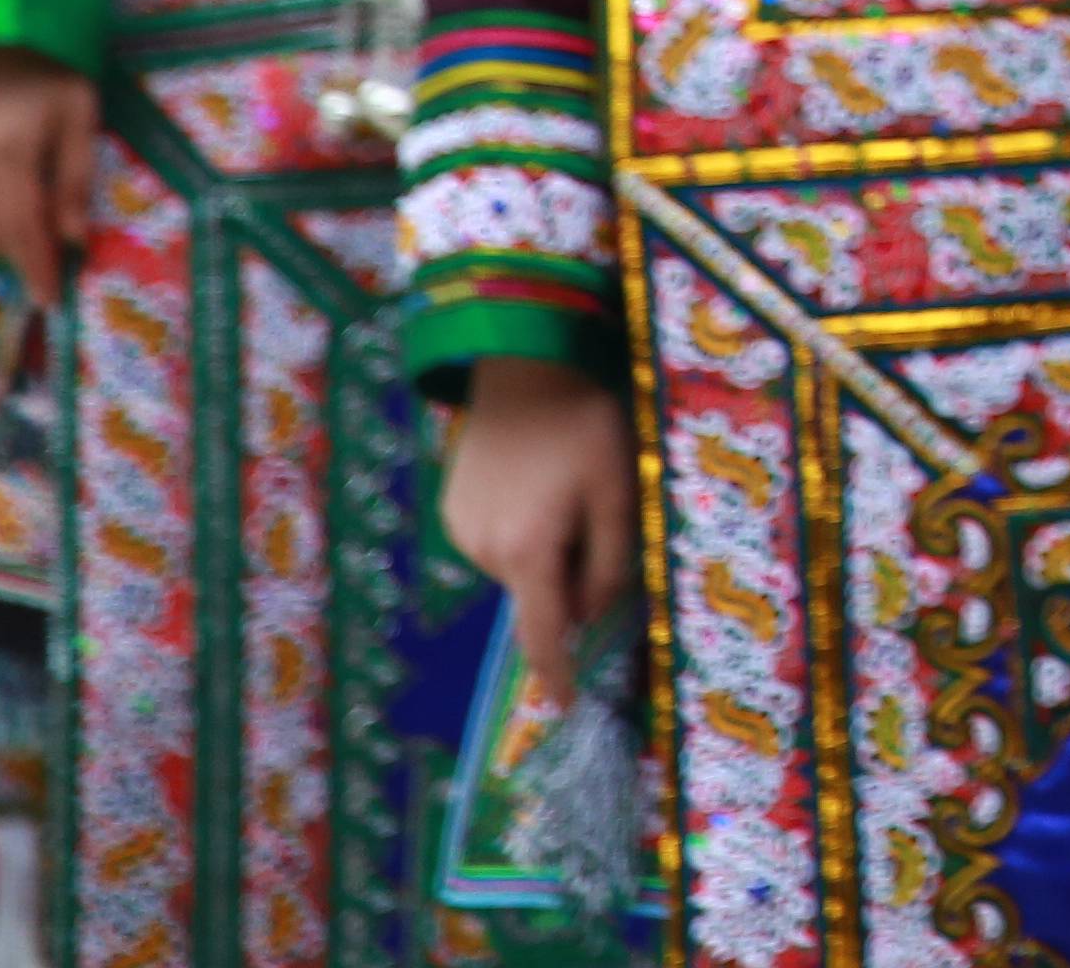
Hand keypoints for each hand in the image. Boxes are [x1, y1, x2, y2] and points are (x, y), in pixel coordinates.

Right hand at [0, 51, 98, 291]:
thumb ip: (76, 176)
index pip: (24, 222)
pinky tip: (3, 217)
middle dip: (21, 257)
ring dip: (0, 242)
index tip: (50, 297)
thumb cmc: (50, 72)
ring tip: (30, 242)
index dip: (36, 264)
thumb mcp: (81, 113)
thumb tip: (74, 237)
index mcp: (13, 144)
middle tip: (46, 272)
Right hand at [443, 356, 642, 702]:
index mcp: (527, 552)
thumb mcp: (618, 492)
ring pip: (517, 566)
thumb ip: (610, 563)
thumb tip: (592, 616)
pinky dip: (521, 529)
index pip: (542, 634)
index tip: (566, 705)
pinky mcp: (450, 507)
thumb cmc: (583, 425)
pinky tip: (535, 480)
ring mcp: (459, 529)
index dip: (555, 674)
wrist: (521, 364)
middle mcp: (482, 551)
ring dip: (545, 550)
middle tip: (595, 516)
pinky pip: (496, 539)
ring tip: (564, 486)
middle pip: (537, 594)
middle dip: (569, 577)